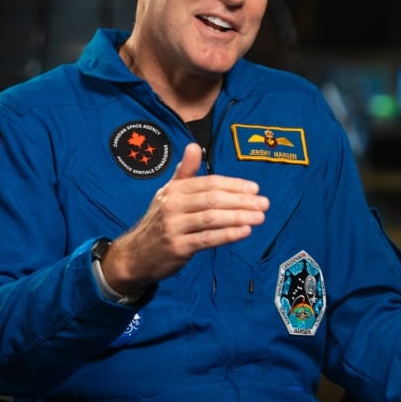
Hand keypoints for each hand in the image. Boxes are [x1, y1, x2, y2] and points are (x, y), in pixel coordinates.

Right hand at [101, 143, 268, 292]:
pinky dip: (228, 234)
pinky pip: (208, 239)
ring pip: (212, 218)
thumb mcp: (168, 194)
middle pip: (213, 199)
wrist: (136, 255)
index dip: (234, 185)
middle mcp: (172, 206)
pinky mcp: (178, 247)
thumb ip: (184, 172)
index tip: (255, 188)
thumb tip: (193, 146)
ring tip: (260, 217)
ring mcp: (174, 227)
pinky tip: (245, 231)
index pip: (209, 183)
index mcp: (174, 190)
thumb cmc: (159, 222)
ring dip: (239, 217)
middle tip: (264, 203)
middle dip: (242, 200)